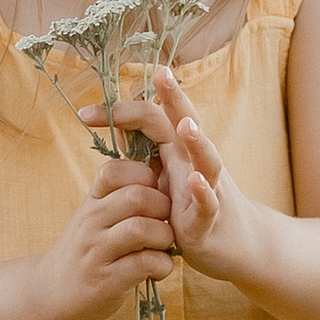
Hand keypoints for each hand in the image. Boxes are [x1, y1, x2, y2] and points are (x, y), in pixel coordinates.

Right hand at [35, 142, 176, 319]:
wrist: (50, 292)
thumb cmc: (85, 250)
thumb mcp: (93, 216)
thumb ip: (119, 196)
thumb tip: (158, 173)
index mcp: (91, 201)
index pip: (114, 170)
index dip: (143, 176)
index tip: (153, 193)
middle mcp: (91, 222)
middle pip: (137, 197)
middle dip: (163, 208)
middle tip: (165, 222)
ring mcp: (97, 251)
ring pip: (142, 229)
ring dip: (165, 237)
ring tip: (162, 247)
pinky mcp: (107, 281)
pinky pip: (146, 263)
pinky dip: (163, 265)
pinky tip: (158, 269)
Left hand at [113, 67, 256, 286]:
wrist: (235, 245)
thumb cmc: (193, 207)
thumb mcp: (165, 178)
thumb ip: (144, 152)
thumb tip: (118, 125)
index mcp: (179, 150)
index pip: (154, 117)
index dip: (122, 111)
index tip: (84, 113)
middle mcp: (195, 162)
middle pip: (188, 123)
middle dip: (174, 99)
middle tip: (162, 74)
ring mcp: (209, 189)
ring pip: (207, 160)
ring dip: (198, 142)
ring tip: (186, 126)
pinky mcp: (209, 220)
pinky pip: (208, 203)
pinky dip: (203, 192)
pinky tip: (195, 181)